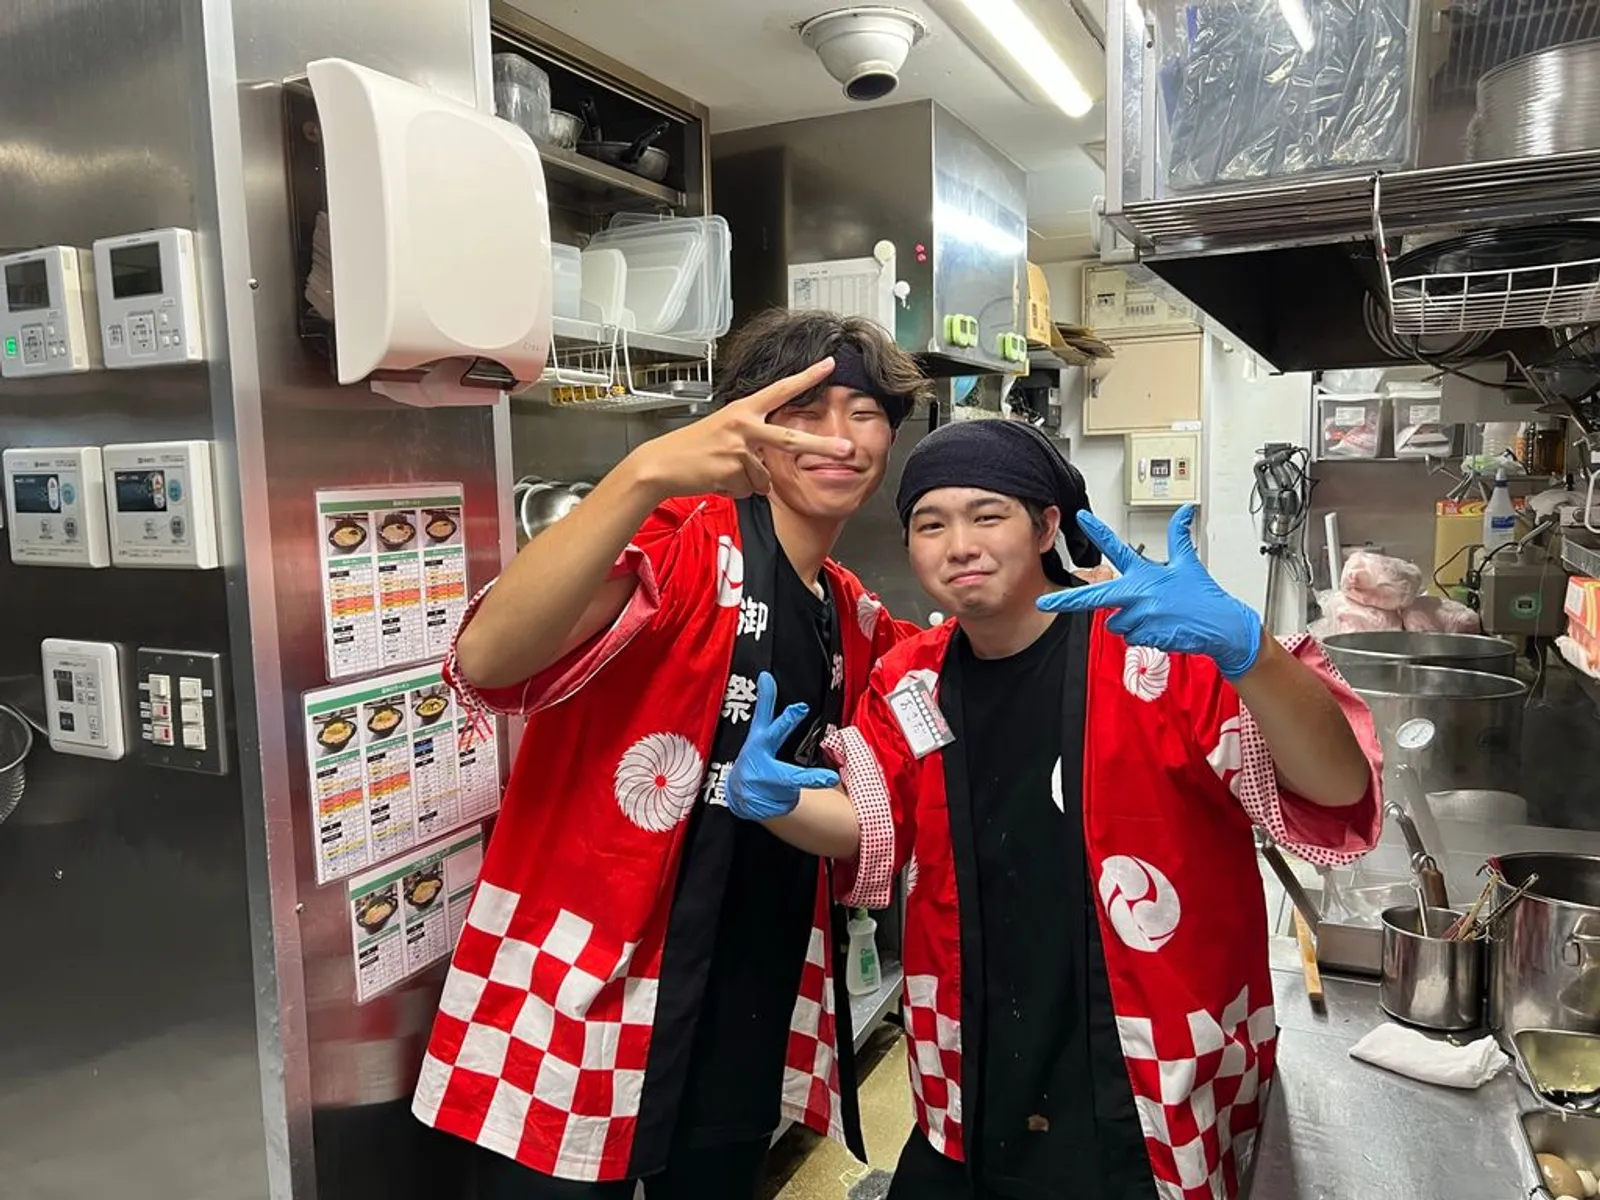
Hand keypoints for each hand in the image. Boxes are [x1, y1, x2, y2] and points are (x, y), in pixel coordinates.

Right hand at [627, 359, 851, 500]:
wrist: (661, 464)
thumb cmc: (692, 448)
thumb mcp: (724, 430)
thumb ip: (751, 436)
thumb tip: (770, 457)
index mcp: (743, 409)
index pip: (780, 389)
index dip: (806, 377)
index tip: (829, 365)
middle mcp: (743, 424)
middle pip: (791, 439)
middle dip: (822, 445)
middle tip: (846, 449)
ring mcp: (738, 448)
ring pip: (764, 476)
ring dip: (749, 481)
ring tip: (724, 470)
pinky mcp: (732, 470)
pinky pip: (750, 489)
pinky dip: (737, 489)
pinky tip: (718, 479)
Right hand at [726, 673, 840, 820]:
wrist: (735, 794)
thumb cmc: (751, 757)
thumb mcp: (757, 732)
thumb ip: (765, 705)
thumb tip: (766, 675)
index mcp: (759, 747)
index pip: (773, 731)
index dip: (787, 721)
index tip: (801, 708)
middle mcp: (761, 771)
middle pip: (789, 776)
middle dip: (810, 778)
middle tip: (831, 779)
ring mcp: (763, 793)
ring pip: (793, 792)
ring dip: (790, 790)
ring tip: (776, 787)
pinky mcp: (768, 811)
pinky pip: (789, 805)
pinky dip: (785, 802)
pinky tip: (774, 798)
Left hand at [1037, 504, 1263, 678]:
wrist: (1221, 626)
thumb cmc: (1203, 596)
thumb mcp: (1188, 563)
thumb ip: (1178, 537)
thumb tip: (1185, 511)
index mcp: (1146, 573)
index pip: (1118, 547)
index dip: (1099, 531)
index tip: (1082, 518)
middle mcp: (1139, 594)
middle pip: (1094, 597)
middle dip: (1066, 601)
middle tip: (1044, 602)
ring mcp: (1141, 616)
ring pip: (1116, 622)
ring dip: (1129, 619)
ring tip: (1156, 614)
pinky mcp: (1146, 635)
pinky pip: (1130, 636)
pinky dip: (1141, 633)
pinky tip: (1160, 626)